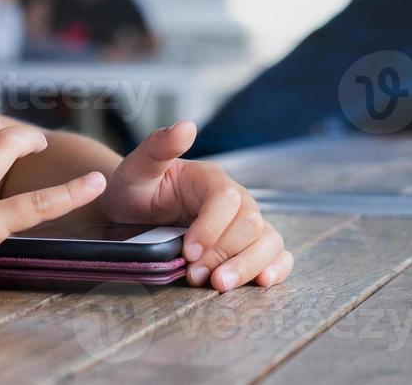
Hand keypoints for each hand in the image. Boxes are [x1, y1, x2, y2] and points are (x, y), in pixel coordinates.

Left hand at [98, 121, 292, 291]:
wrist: (134, 213)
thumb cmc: (136, 189)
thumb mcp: (137, 168)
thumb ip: (158, 147)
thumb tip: (185, 126)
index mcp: (210, 178)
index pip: (226, 200)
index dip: (211, 228)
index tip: (187, 251)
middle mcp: (236, 199)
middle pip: (251, 224)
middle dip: (225, 254)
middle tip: (195, 276)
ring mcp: (246, 223)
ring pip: (269, 241)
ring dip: (248, 267)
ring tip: (219, 285)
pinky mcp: (250, 245)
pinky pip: (277, 255)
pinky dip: (276, 268)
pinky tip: (262, 282)